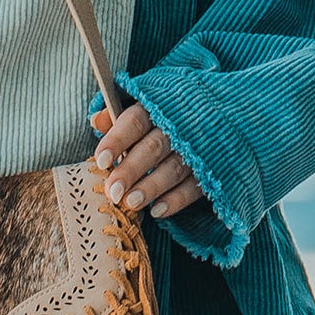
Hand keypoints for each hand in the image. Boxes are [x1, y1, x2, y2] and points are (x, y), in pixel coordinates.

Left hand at [90, 101, 204, 219]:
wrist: (219, 108)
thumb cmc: (167, 113)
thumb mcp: (144, 104)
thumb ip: (117, 114)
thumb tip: (95, 121)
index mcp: (157, 106)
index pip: (135, 121)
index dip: (117, 140)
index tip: (100, 160)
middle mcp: (179, 125)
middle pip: (153, 147)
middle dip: (132, 170)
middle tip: (113, 191)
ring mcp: (198, 147)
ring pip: (174, 168)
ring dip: (152, 187)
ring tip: (131, 203)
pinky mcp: (211, 168)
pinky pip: (195, 185)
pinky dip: (177, 199)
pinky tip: (157, 210)